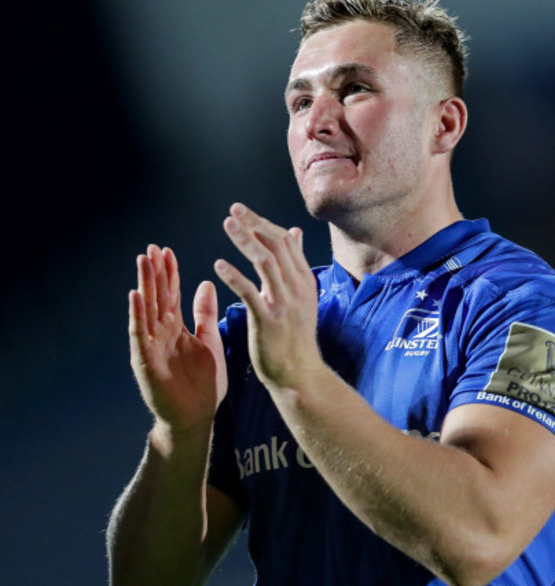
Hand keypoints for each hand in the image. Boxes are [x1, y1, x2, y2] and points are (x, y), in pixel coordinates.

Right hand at [129, 245, 226, 432]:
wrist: (197, 417)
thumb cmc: (203, 382)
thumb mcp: (209, 340)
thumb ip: (205, 313)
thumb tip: (205, 283)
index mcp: (176, 328)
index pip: (171, 294)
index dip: (169, 273)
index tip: (167, 250)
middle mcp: (161, 333)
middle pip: (157, 297)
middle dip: (154, 273)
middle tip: (152, 248)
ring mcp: (151, 346)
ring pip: (147, 310)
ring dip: (144, 285)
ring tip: (143, 261)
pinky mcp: (146, 362)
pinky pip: (140, 335)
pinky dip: (137, 315)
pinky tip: (135, 296)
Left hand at [214, 203, 320, 389]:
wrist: (299, 374)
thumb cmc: (295, 336)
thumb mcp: (302, 296)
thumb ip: (295, 264)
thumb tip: (294, 231)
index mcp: (304, 280)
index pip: (286, 241)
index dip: (264, 223)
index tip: (244, 212)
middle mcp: (297, 288)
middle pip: (276, 245)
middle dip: (254, 224)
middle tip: (233, 210)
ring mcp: (285, 304)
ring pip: (266, 262)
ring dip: (245, 241)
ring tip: (227, 225)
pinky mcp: (269, 321)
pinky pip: (251, 293)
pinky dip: (235, 276)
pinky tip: (219, 265)